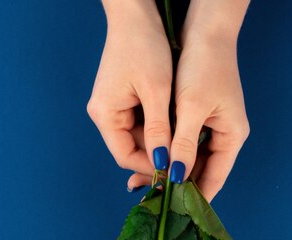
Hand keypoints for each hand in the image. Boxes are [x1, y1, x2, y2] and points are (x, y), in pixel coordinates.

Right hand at [87, 0, 172, 176]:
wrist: (136, 15)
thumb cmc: (144, 47)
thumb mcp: (156, 91)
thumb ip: (159, 131)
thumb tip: (165, 163)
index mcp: (105, 115)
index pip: (126, 156)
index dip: (152, 167)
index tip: (177, 172)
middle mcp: (105, 114)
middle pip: (133, 148)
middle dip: (159, 155)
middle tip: (186, 162)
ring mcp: (114, 106)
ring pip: (141, 137)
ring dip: (162, 141)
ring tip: (186, 145)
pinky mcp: (124, 99)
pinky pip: (143, 122)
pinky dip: (160, 127)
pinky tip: (179, 127)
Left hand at [167, 0, 249, 200]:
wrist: (205, 30)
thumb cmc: (204, 66)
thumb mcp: (193, 107)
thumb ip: (184, 144)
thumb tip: (177, 176)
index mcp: (232, 137)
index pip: (214, 179)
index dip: (194, 199)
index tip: (174, 216)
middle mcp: (224, 135)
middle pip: (201, 171)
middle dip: (176, 185)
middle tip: (149, 198)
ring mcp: (212, 126)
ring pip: (189, 158)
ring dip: (170, 169)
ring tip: (144, 183)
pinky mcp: (199, 116)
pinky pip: (184, 143)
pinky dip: (169, 151)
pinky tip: (152, 159)